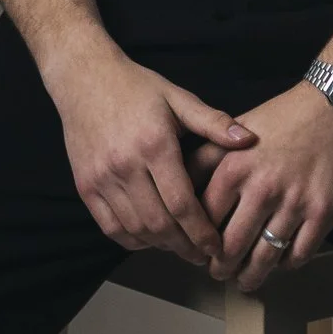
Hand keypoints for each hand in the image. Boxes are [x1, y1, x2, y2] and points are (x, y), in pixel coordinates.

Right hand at [44, 41, 256, 266]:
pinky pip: (110, 227)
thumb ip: (213, 122)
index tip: (216, 246)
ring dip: (160, 246)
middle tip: (201, 255)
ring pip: (135, 230)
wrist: (83, 78)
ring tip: (179, 246)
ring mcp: (101, 178)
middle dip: (184, 246)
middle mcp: (125, 166)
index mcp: (154, 145)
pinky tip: (149, 237)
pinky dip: (132, 239)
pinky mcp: (85, 186)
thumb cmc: (136, 87)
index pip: (182, 204)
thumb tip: (249, 139)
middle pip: (159, 224)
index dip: (201, 232)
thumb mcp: (177, 98)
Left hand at [199, 81, 332, 289]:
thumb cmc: (282, 117)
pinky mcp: (323, 212)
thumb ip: (206, 158)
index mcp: (234, 168)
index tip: (196, 251)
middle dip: (221, 268)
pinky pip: (300, 254)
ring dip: (252, 276)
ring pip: (265, 258)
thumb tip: (179, 184)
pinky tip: (280, 264)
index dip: (197, 242)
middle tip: (218, 273)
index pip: (204, 219)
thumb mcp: (234, 130)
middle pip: (232, 247)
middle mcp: (261, 189)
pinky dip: (287, 265)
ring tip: (245, 281)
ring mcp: (294, 203)